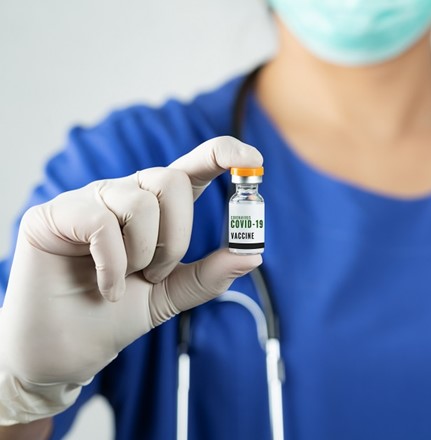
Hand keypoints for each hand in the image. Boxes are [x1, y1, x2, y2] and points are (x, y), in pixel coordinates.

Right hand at [0, 136, 261, 424]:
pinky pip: (101, 223)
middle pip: (170, 180)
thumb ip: (210, 274)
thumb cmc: (114, 317)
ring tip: (126, 281)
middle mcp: (123, 195)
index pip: (192, 167)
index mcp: (156, 209)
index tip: (254, 160)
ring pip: (140, 200)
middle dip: (177, 236)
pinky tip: (107, 289)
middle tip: (157, 273)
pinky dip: (113, 264)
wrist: (64, 352)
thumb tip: (251, 255)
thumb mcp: (172, 294)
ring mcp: (87, 201)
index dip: (223, 153)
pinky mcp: (52, 216)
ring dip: (144, 253)